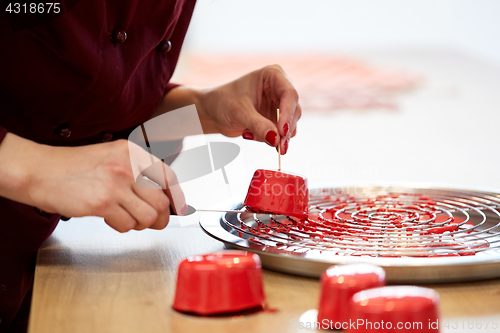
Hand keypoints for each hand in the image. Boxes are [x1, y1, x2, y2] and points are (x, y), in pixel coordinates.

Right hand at [0, 134, 185, 231]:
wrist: (40, 171)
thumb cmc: (74, 167)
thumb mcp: (112, 158)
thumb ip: (137, 173)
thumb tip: (163, 195)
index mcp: (132, 152)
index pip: (169, 176)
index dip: (177, 197)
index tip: (179, 208)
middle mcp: (128, 165)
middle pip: (162, 201)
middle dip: (161, 218)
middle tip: (152, 222)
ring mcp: (116, 184)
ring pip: (148, 216)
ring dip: (140, 224)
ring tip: (125, 217)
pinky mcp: (102, 202)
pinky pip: (127, 225)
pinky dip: (121, 227)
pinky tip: (109, 218)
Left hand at [198, 64, 300, 154]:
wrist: (211, 111)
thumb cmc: (222, 102)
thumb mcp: (239, 113)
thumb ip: (259, 125)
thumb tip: (276, 140)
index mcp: (273, 75)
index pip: (290, 94)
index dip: (288, 114)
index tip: (282, 132)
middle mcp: (279, 88)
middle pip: (294, 111)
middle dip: (285, 131)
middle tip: (278, 148)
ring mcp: (278, 104)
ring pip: (290, 124)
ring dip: (275, 137)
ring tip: (249, 135)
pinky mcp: (275, 119)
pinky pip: (280, 133)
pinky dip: (268, 139)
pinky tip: (248, 134)